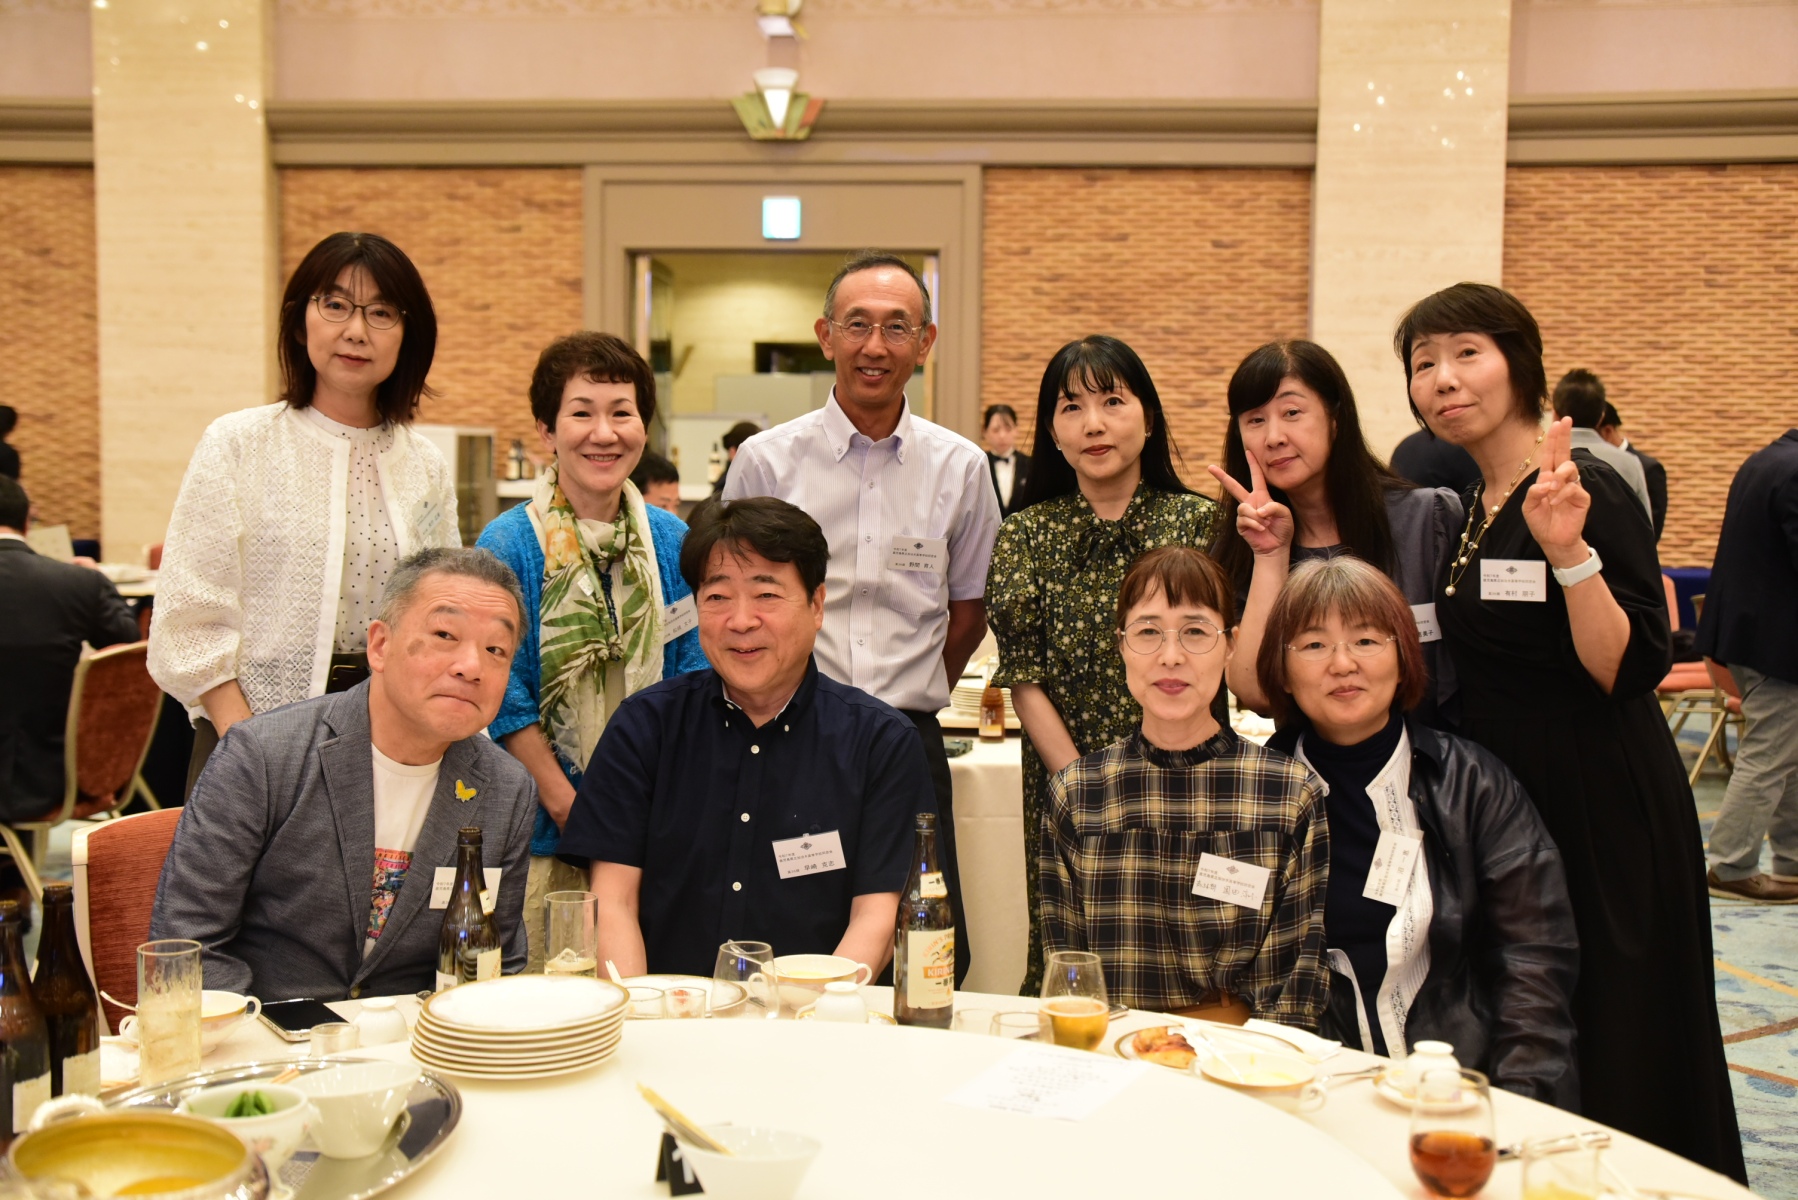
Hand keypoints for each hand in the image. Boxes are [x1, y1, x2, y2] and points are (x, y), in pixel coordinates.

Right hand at [1208, 453, 1292, 557]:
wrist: (1276, 547)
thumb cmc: (1282, 529)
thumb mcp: (1285, 514)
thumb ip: (1274, 508)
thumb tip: (1258, 510)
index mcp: (1262, 496)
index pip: (1257, 476)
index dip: (1253, 464)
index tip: (1248, 451)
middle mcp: (1250, 502)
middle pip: (1233, 486)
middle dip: (1222, 477)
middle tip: (1209, 467)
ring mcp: (1244, 513)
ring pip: (1243, 508)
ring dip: (1256, 516)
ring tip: (1265, 524)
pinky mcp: (1240, 525)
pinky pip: (1243, 519)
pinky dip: (1254, 524)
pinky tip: (1261, 529)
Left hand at [1520, 417, 1591, 566]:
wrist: (1553, 540)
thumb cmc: (1541, 521)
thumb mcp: (1529, 507)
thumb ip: (1532, 493)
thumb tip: (1543, 482)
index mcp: (1548, 477)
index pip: (1551, 454)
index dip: (1554, 438)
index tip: (1558, 421)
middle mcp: (1562, 479)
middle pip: (1564, 453)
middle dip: (1564, 436)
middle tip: (1565, 421)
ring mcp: (1573, 487)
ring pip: (1570, 468)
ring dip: (1558, 475)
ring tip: (1550, 489)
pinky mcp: (1582, 498)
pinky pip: (1573, 489)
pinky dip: (1561, 494)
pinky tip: (1554, 502)